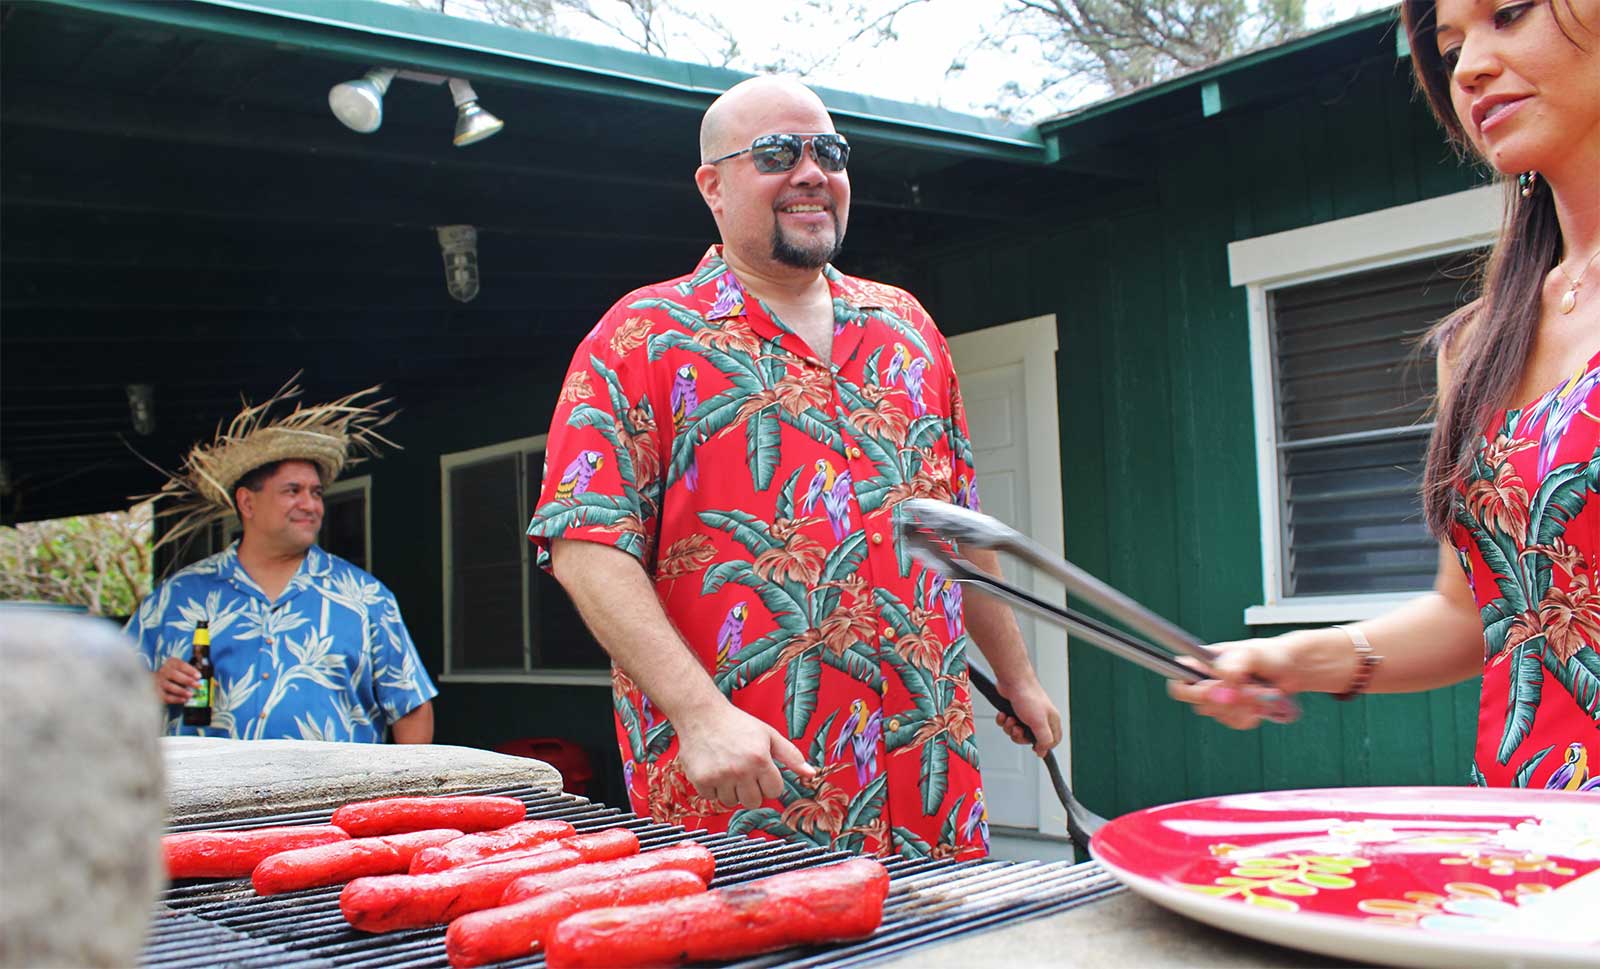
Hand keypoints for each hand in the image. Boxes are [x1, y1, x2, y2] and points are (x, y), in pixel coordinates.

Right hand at [155, 657, 199, 704]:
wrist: (160, 679)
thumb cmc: (176, 673)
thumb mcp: (182, 668)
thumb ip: (190, 672)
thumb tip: (198, 678)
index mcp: (171, 663)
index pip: (180, 665)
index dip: (190, 670)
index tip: (199, 676)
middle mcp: (164, 671)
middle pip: (174, 675)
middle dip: (187, 680)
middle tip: (197, 685)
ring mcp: (159, 682)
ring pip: (169, 686)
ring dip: (181, 691)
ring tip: (191, 694)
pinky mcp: (158, 692)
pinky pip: (166, 696)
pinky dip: (175, 699)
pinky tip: (184, 699)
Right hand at [674, 704, 815, 809]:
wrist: (702, 714)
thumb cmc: (736, 724)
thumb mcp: (769, 735)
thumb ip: (791, 755)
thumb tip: (811, 773)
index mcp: (760, 759)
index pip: (774, 791)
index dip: (769, 783)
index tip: (760, 772)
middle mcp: (740, 769)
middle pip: (753, 802)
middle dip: (751, 791)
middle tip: (743, 772)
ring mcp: (720, 776)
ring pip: (731, 803)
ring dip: (730, 791)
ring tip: (727, 770)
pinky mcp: (701, 780)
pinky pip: (712, 799)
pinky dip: (713, 789)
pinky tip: (714, 770)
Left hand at [992, 676, 1061, 756]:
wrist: (1012, 679)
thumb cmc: (1028, 697)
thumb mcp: (1039, 723)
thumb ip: (1044, 740)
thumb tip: (1043, 752)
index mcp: (1051, 721)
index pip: (1053, 741)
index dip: (1043, 747)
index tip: (1033, 747)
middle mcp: (1040, 718)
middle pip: (1031, 739)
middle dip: (1020, 737)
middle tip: (1017, 729)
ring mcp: (1027, 714)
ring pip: (1017, 732)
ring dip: (1010, 728)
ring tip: (1010, 719)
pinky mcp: (1014, 710)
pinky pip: (1008, 723)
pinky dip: (1004, 721)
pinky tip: (1004, 714)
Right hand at [1167, 636, 1308, 729]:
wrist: (1292, 669)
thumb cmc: (1269, 654)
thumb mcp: (1251, 654)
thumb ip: (1233, 665)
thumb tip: (1223, 687)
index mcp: (1201, 663)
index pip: (1178, 683)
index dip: (1192, 692)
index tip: (1216, 689)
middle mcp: (1207, 681)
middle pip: (1201, 705)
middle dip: (1230, 700)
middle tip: (1251, 687)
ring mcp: (1221, 699)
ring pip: (1221, 716)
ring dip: (1246, 707)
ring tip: (1261, 691)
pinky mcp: (1234, 712)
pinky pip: (1236, 723)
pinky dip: (1252, 715)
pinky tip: (1261, 702)